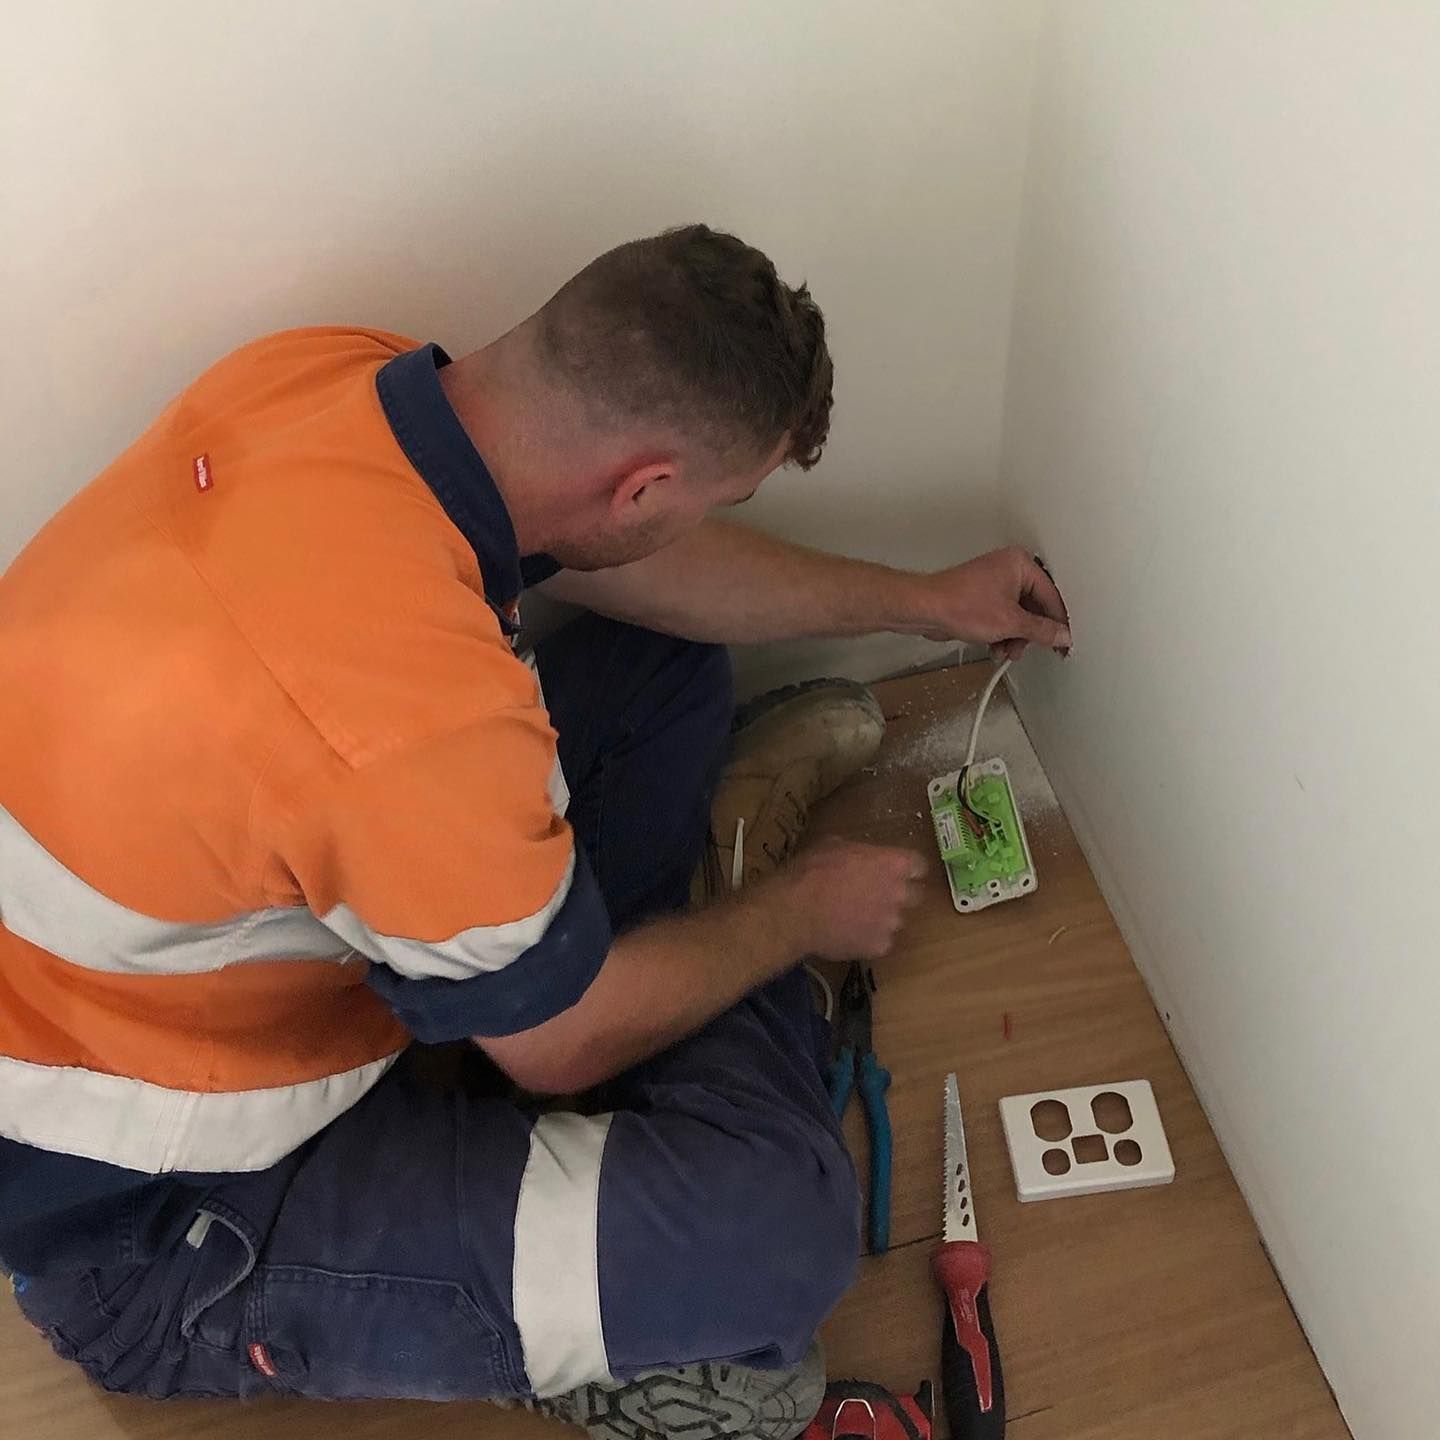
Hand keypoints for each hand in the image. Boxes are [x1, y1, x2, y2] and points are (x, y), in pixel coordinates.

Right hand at [775, 838, 925, 961]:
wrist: (796, 910)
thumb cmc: (812, 871)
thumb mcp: (834, 846)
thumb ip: (858, 853)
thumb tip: (857, 858)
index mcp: (894, 863)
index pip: (919, 866)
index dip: (906, 869)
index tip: (894, 871)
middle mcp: (900, 893)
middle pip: (915, 895)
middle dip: (898, 895)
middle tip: (874, 895)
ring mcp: (892, 923)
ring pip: (895, 921)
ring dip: (881, 919)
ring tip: (854, 919)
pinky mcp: (880, 947)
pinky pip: (880, 942)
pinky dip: (867, 939)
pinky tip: (847, 935)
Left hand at [911, 546, 1070, 660]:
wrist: (926, 610)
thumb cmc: (960, 604)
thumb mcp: (1011, 623)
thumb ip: (1042, 631)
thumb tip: (1061, 636)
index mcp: (1020, 564)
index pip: (1051, 595)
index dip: (1058, 621)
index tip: (1064, 640)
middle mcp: (1008, 569)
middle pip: (1034, 607)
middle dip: (1029, 633)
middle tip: (1028, 648)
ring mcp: (994, 583)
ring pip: (1018, 616)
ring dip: (1015, 638)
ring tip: (1006, 651)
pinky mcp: (981, 598)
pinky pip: (1002, 617)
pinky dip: (1002, 634)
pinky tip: (995, 647)